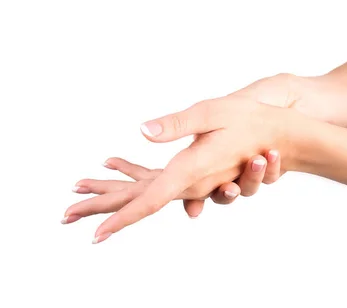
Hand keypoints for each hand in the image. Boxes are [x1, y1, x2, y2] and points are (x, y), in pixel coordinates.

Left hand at [63, 95, 306, 242]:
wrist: (281, 136)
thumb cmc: (249, 121)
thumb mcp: (211, 113)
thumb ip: (177, 125)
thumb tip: (142, 132)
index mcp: (187, 172)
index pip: (147, 200)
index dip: (120, 217)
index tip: (96, 235)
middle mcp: (187, 183)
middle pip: (137, 201)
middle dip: (100, 208)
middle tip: (65, 215)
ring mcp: (191, 183)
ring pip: (143, 193)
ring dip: (111, 195)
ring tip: (80, 195)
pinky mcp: (194, 175)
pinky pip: (156, 184)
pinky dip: (130, 178)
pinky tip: (118, 169)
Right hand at [181, 74, 304, 215]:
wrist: (269, 105)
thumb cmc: (232, 110)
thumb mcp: (204, 114)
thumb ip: (177, 125)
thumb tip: (143, 130)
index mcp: (198, 162)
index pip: (185, 189)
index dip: (185, 203)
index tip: (192, 211)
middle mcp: (217, 174)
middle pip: (219, 196)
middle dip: (227, 192)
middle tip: (232, 187)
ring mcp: (240, 175)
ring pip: (244, 190)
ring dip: (253, 177)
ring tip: (259, 159)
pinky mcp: (260, 174)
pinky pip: (267, 178)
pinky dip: (270, 169)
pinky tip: (272, 154)